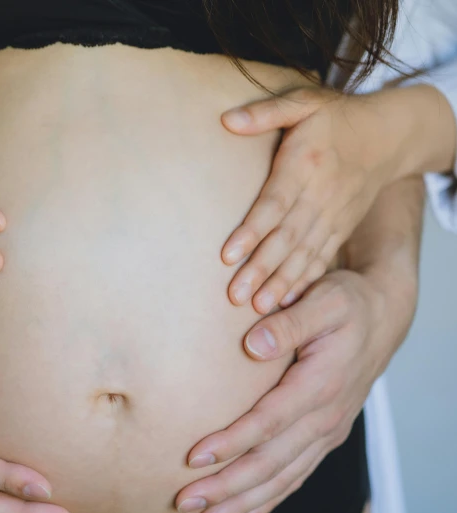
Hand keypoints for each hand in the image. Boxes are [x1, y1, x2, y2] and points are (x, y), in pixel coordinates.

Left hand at [175, 268, 415, 512]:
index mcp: (321, 385)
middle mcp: (326, 417)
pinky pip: (295, 478)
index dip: (232, 442)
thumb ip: (290, 322)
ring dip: (242, 502)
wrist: (381, 318)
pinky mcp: (324, 438)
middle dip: (227, 486)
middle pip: (272, 463)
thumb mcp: (324, 301)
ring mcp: (326, 432)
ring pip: (281, 479)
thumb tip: (254, 344)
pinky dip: (268, 501)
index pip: (270, 422)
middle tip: (185, 501)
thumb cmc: (346, 304)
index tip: (194, 457)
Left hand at [220, 87, 408, 313]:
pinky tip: (287, 302)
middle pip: (287, 238)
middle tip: (234, 296)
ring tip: (256, 307)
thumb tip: (225, 119)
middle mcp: (320, 196)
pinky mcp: (340, 228)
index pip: (274, 204)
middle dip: (260, 269)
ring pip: (304, 255)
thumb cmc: (335, 119)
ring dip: (280, 283)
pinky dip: (305, 281)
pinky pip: (321, 258)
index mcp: (305, 165)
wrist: (388, 136)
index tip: (228, 256)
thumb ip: (264, 112)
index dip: (251, 231)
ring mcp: (333, 216)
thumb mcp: (302, 103)